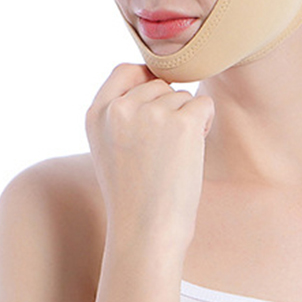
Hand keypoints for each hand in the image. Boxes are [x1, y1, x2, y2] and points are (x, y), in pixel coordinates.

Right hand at [86, 64, 214, 252]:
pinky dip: (205, 125)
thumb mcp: (111, 148)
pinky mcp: (182, 123)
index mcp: (96, 114)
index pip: (125, 70)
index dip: (147, 81)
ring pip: (183, 96)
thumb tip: (156, 79)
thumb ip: (122, 114)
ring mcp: (151, 113)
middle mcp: (120, 109)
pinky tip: (191, 152)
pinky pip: (204, 105)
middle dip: (170, 108)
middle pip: (159, 84)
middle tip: (164, 148)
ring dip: (187, 121)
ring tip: (173, 157)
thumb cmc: (135, 196)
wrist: (146, 231)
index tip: (157, 104)